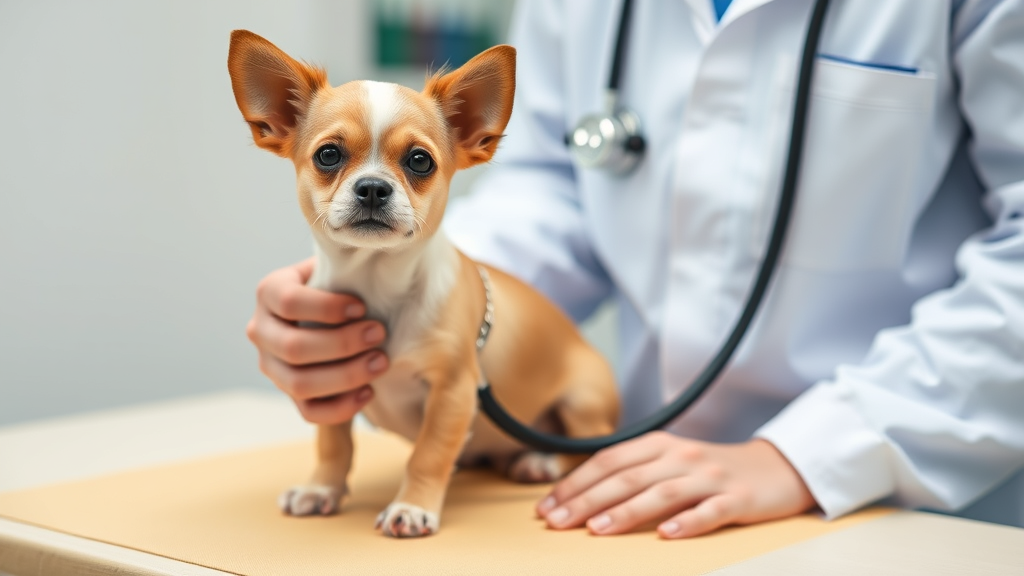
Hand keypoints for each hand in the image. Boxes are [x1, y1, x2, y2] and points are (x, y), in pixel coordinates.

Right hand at [246, 258, 388, 424]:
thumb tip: (371, 266)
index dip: (327, 308)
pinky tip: (369, 391)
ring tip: (381, 362)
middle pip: (294, 348)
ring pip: (300, 384)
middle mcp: (261, 331)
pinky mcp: (289, 393)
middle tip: (380, 333)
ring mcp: (271, 366)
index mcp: (268, 292)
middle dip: (343, 344)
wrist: (332, 309)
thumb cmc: (339, 283)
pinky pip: (309, 412)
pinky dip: (341, 407)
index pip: (288, 302)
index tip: (362, 307)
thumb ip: (342, 267)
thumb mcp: (333, 266)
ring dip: (346, 376)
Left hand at [536, 432, 815, 537]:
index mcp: (660, 446)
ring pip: (662, 493)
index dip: (575, 483)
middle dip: (586, 500)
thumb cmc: (711, 470)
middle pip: (626, 478)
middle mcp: (681, 457)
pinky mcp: (738, 499)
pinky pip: (710, 511)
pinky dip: (688, 522)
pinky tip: (667, 535)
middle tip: (556, 523)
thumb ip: (632, 472)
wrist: (776, 469)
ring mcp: (710, 477)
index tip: (546, 506)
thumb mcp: (669, 461)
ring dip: (626, 512)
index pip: (608, 461)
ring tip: (596, 530)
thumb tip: (581, 494)